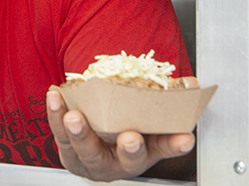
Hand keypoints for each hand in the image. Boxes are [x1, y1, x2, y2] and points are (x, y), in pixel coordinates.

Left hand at [46, 77, 197, 180]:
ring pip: (84, 149)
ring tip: (75, 116)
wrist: (94, 147)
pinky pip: (58, 133)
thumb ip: (169, 105)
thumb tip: (193, 84)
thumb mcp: (147, 124)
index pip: (164, 149)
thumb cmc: (124, 131)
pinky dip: (55, 115)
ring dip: (79, 132)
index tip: (185, 138)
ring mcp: (89, 159)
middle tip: (130, 137)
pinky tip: (55, 98)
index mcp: (142, 155)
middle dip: (128, 149)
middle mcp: (116, 163)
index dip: (175, 145)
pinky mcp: (67, 149)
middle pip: (123, 159)